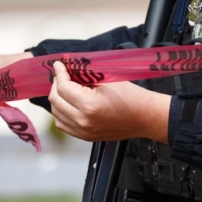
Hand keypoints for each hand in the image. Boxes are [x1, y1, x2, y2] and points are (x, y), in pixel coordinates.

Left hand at [48, 61, 170, 142]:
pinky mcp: (85, 137)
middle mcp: (83, 121)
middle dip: (56, 84)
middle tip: (62, 75)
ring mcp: (83, 131)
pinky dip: (61, 112)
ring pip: (56, 113)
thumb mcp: (107, 79)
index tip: (59, 65)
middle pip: (55, 100)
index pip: (63, 87)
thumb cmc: (131, 96)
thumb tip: (68, 68)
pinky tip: (67, 103)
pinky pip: (63, 124)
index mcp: (89, 105)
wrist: (145, 117)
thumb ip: (84, 74)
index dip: (59, 73)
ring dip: (57, 99)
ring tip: (64, 88)